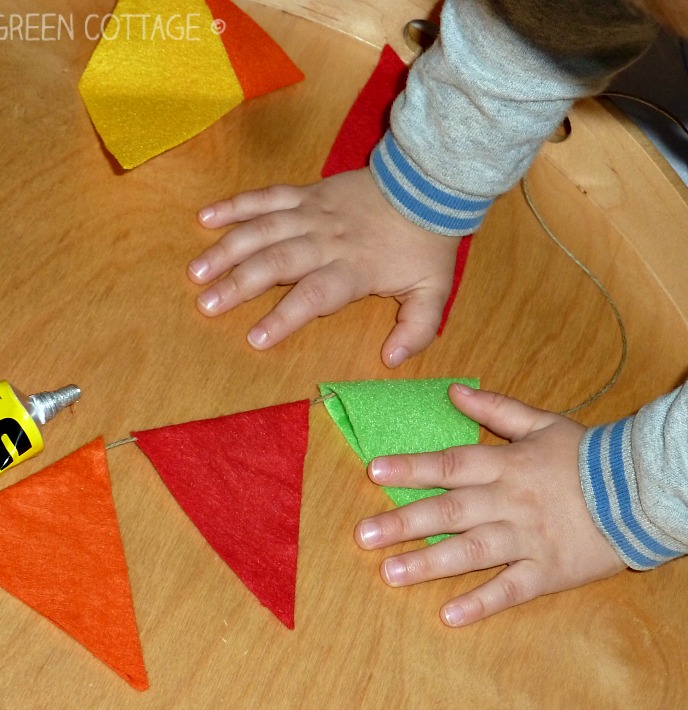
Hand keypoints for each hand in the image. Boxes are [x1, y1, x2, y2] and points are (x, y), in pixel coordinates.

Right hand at [188, 169, 460, 367]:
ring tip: (195, 271)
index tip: (254, 338)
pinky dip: (235, 206)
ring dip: (227, 250)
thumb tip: (392, 360)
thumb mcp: (434, 291)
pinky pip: (266, 197)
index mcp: (353, 269)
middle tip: (206, 305)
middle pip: (275, 263)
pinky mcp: (306, 193)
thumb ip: (418, 328)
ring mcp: (312, 214)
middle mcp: (326, 241)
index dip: (283, 317)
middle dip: (238, 284)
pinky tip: (205, 218)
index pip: (313, 295)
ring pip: (262, 230)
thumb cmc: (425, 243)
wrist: (427, 183)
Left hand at [354, 384, 625, 625]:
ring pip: (472, 552)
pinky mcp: (548, 571)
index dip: (411, 468)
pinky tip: (449, 614)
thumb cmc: (586, 454)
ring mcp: (528, 539)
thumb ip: (495, 408)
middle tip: (363, 535)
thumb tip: (453, 390)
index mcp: (506, 465)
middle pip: (450, 513)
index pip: (450, 464)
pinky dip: (481, 602)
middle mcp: (509, 502)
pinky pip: (511, 589)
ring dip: (429, 564)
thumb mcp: (542, 422)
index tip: (373, 472)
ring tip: (389, 573)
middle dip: (404, 523)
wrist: (643, 490)